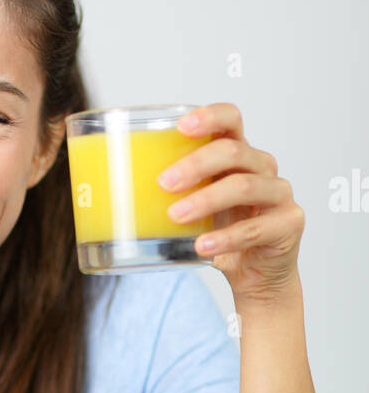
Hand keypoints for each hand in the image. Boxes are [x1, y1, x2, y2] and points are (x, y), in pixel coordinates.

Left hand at [157, 103, 304, 304]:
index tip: (180, 127)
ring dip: (205, 200)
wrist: (255, 275)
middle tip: (163, 184)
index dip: (209, 117)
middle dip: (195, 164)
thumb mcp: (192, 206)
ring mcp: (279, 193)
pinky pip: (255, 228)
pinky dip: (225, 238)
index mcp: (238, 154)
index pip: (230, 119)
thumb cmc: (219, 232)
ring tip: (175, 216)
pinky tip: (202, 246)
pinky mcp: (289, 223)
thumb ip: (168, 192)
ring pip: (243, 186)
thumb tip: (103, 189)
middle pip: (233, 151)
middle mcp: (262, 167)